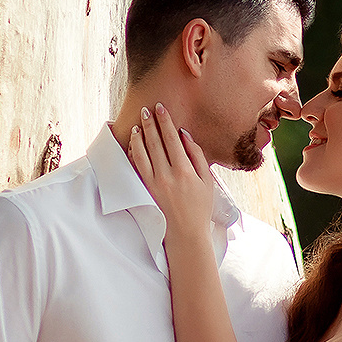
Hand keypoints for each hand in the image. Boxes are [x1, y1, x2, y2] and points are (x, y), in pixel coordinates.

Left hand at [127, 104, 215, 238]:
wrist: (186, 232)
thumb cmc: (200, 207)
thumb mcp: (207, 180)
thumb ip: (197, 156)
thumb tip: (185, 135)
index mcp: (184, 171)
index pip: (172, 140)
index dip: (166, 122)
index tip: (161, 108)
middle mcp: (167, 176)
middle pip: (155, 143)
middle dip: (150, 124)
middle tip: (146, 109)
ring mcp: (154, 183)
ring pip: (142, 154)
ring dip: (139, 137)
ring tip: (138, 124)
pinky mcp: (146, 190)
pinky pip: (137, 168)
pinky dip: (134, 154)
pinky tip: (133, 144)